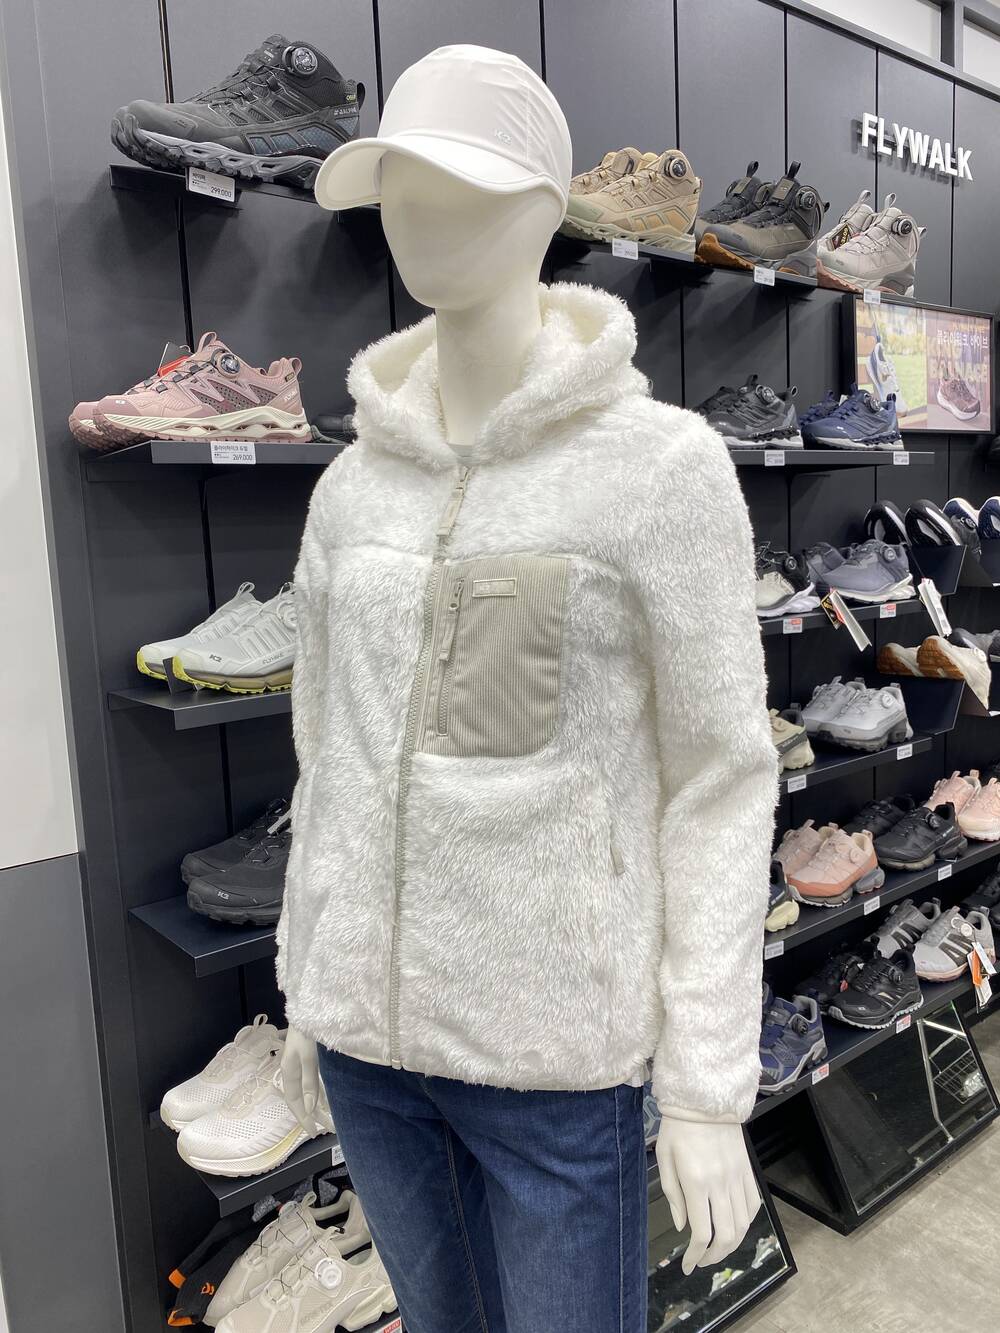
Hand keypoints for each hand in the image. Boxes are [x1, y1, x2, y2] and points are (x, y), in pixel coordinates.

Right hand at [281, 1027, 320, 1132]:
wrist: (311, 1003)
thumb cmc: (307, 1030)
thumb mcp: (308, 1056)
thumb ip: (309, 1082)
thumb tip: (309, 1107)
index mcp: (289, 1070)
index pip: (294, 1101)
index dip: (303, 1118)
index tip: (313, 1133)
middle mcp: (293, 1068)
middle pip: (300, 1098)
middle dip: (311, 1114)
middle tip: (324, 1130)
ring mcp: (301, 1061)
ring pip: (307, 1090)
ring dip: (316, 1104)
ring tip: (328, 1118)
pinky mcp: (310, 1055)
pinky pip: (314, 1080)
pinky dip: (320, 1091)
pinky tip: (329, 1096)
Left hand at [655, 1115, 760, 1273]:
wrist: (705, 1099)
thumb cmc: (678, 1128)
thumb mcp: (665, 1158)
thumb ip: (673, 1195)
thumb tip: (682, 1226)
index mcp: (697, 1182)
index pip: (702, 1233)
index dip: (696, 1256)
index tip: (688, 1265)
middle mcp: (721, 1184)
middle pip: (726, 1235)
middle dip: (715, 1256)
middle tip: (702, 1261)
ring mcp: (738, 1178)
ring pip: (743, 1225)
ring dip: (732, 1244)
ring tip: (718, 1249)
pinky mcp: (747, 1171)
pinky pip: (753, 1205)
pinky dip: (747, 1222)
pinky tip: (735, 1226)